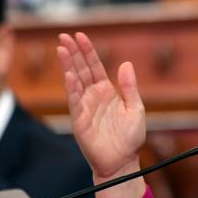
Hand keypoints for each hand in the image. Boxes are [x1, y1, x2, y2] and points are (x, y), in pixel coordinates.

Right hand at [56, 31, 145, 181]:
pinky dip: (71, 87)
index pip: (94, 66)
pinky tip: (68, 74)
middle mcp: (93, 96)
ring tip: (61, 48)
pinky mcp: (79, 119)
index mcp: (107, 91)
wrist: (122, 161)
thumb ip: (129, 87)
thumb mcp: (136, 108)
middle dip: (73, 52)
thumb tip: (125, 64)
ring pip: (74, 81)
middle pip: (81, 69)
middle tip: (64, 36)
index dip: (87, 51)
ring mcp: (85, 106)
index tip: (80, 36)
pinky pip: (74, 100)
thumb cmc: (130, 138)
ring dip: (68, 65)